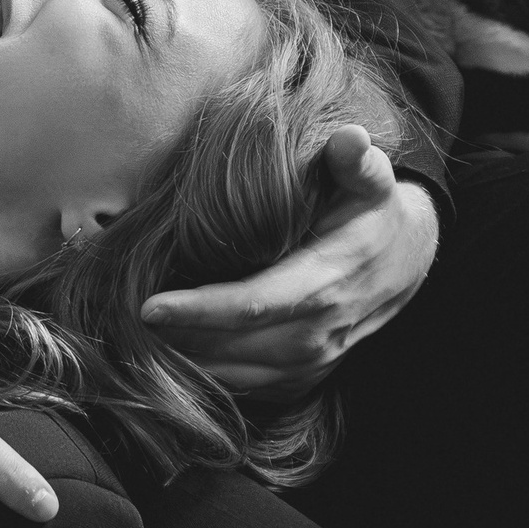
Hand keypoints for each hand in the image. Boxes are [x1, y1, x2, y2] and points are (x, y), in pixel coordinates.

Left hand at [141, 125, 438, 397]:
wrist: (407, 259)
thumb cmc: (371, 212)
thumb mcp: (370, 179)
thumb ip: (356, 160)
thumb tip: (350, 138)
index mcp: (331, 278)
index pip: (257, 302)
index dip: (201, 309)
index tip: (148, 307)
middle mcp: (324, 329)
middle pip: (240, 347)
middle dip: (180, 340)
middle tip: (121, 325)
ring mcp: (320, 359)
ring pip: (244, 377)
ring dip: (189, 366)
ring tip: (136, 346)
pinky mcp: (311, 374)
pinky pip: (255, 390)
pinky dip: (213, 383)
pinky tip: (174, 363)